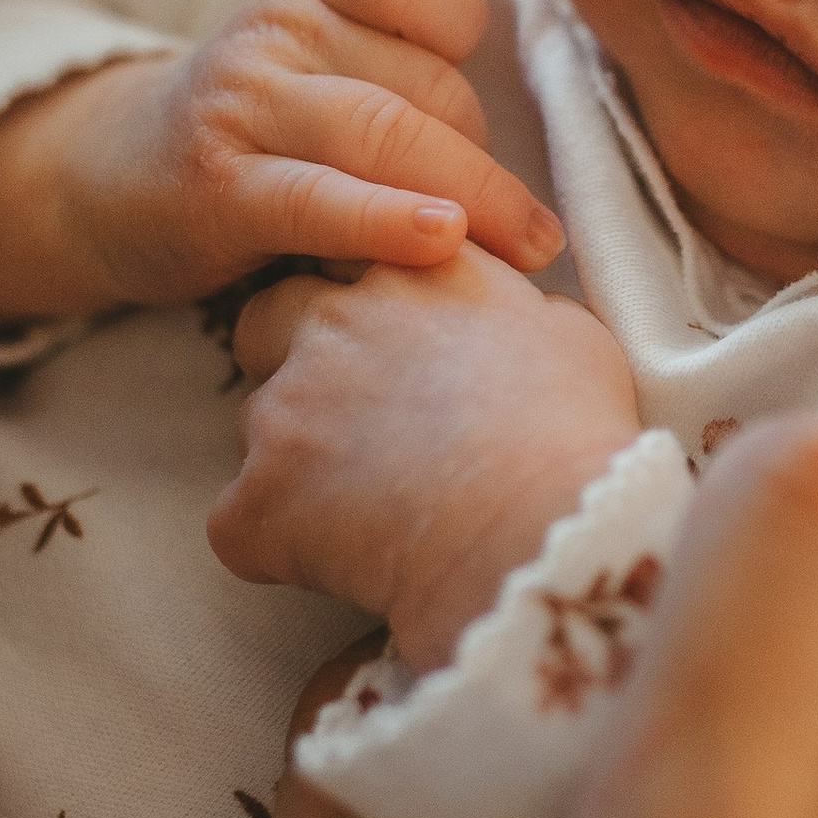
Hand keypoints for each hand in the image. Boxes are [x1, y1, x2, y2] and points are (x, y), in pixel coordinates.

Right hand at [0, 0, 561, 335]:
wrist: (107, 184)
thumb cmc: (256, 139)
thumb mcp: (319, 71)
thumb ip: (404, 76)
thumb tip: (541, 136)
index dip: (466, 28)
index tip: (483, 94)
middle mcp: (279, 27)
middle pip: (427, 84)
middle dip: (483, 160)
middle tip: (521, 227)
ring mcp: (244, 103)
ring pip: (389, 136)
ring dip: (475, 199)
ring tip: (527, 249)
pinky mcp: (220, 187)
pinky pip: (324, 199)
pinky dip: (389, 222)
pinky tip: (444, 245)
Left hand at [211, 250, 638, 664]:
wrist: (538, 530)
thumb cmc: (575, 436)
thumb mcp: (575, 339)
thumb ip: (523, 312)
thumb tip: (520, 323)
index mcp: (414, 271)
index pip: (350, 253)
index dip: (361, 304)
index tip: (389, 349)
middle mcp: (334, 319)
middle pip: (268, 319)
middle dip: (288, 358)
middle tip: (350, 422)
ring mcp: (284, 406)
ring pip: (259, 427)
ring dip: (295, 461)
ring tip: (368, 513)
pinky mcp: (256, 496)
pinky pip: (241, 523)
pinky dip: (276, 545)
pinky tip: (340, 565)